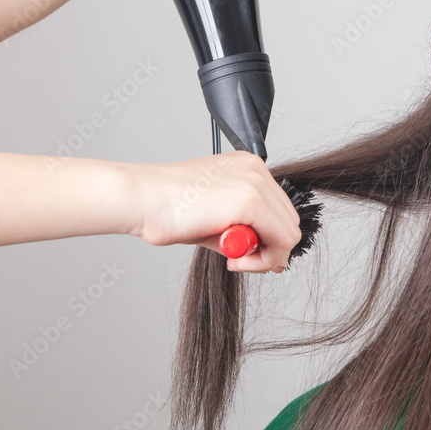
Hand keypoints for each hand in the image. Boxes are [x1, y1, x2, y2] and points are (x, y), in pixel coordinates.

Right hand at [126, 151, 298, 272]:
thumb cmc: (166, 207)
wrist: (141, 199)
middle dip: (270, 248)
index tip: (252, 256)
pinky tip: (234, 259)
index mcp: (247, 168)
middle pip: (288, 220)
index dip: (271, 238)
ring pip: (289, 232)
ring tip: (234, 259)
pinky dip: (263, 259)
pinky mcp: (251, 200)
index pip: (278, 208)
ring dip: (265, 256)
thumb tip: (261, 250)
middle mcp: (255, 169)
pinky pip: (281, 240)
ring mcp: (255, 182)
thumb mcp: (214, 216)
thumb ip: (240, 228)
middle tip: (241, 261)